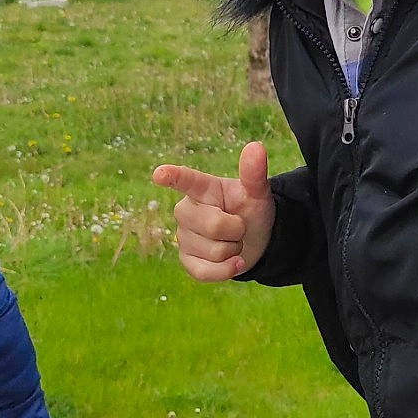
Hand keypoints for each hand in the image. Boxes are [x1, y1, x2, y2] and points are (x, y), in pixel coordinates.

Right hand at [151, 141, 275, 280]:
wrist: (256, 241)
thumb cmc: (251, 211)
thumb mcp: (258, 193)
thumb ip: (254, 173)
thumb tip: (255, 146)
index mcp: (203, 189)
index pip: (187, 181)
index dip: (173, 177)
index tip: (159, 174)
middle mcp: (187, 211)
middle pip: (213, 225)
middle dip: (237, 230)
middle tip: (239, 225)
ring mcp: (183, 237)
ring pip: (213, 252)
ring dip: (233, 250)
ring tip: (233, 241)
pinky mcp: (186, 261)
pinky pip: (204, 272)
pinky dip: (226, 270)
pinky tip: (234, 262)